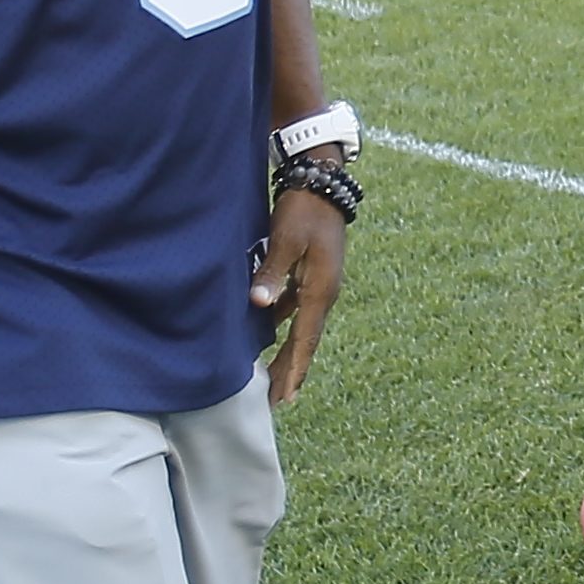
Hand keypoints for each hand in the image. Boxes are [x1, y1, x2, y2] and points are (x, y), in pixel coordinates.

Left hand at [251, 186, 347, 403]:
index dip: (294, 369)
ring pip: (302, 327)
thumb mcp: (286, 239)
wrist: (322, 183)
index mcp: (321, 290)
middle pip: (306, 340)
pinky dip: (286, 327)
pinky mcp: (312, 274)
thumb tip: (259, 305)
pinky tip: (269, 334)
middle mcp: (324, 293)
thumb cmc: (303, 210)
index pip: (305, 339)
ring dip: (288, 351)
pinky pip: (298, 309)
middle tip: (278, 400)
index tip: (286, 396)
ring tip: (273, 376)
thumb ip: (273, 272)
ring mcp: (320, 284)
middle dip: (292, 370)